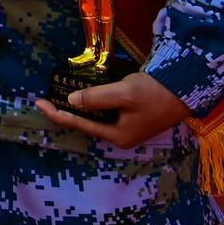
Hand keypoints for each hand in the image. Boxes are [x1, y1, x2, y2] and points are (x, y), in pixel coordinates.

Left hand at [36, 70, 192, 147]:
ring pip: (95, 118)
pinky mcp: (132, 117)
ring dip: (77, 108)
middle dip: (65, 112)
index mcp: (118, 136)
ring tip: (57, 96)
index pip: (80, 125)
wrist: (185, 88)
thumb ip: (96, 98)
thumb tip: (71, 101)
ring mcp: (128, 128)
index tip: (38, 103)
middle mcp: (121, 136)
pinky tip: (82, 94)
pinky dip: (92, 104)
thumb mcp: (123, 93)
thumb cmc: (154, 92)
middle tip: (44, 100)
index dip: (57, 114)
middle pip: (86, 124)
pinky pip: (105, 112)